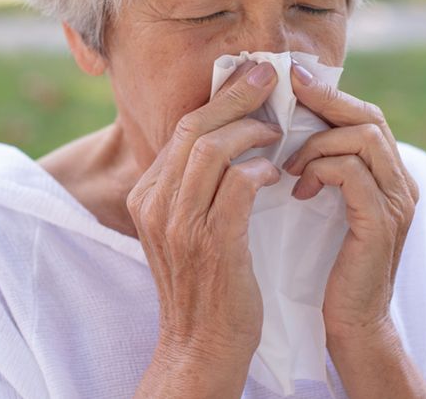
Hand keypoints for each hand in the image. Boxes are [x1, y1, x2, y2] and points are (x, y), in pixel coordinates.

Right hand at [126, 60, 281, 362]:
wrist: (201, 347)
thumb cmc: (204, 285)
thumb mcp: (185, 229)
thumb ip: (195, 186)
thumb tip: (228, 139)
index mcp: (147, 195)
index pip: (182, 129)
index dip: (220, 98)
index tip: (250, 78)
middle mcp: (155, 204)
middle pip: (193, 128)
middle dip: (236, 96)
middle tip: (269, 77)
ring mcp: (180, 224)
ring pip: (211, 149)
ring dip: (251, 130)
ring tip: (278, 129)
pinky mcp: (212, 244)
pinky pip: (236, 186)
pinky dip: (259, 170)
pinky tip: (276, 173)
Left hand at [280, 59, 420, 341]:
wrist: (350, 324)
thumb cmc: (329, 266)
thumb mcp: (326, 207)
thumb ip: (322, 168)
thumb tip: (286, 125)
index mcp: (390, 175)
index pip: (366, 115)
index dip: (330, 94)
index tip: (291, 78)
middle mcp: (402, 183)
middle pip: (369, 117)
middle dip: (324, 101)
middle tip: (285, 94)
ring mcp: (397, 202)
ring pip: (362, 138)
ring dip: (316, 142)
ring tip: (288, 165)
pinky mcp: (381, 223)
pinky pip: (352, 173)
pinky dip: (321, 170)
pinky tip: (298, 189)